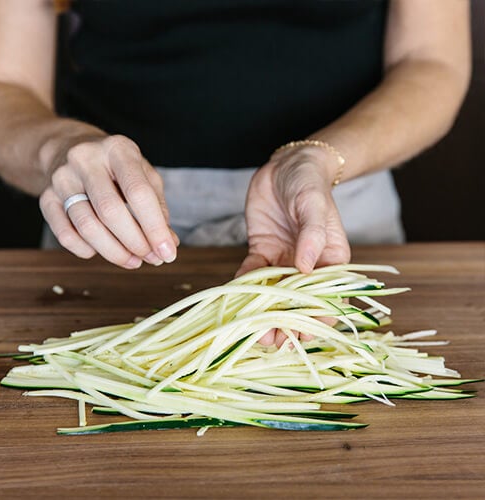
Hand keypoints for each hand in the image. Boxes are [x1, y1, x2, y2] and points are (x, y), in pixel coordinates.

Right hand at [38, 135, 178, 268]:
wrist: (68, 148)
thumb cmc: (114, 167)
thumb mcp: (142, 174)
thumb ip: (156, 207)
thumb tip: (167, 244)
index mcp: (116, 148)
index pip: (138, 192)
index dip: (155, 227)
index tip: (167, 252)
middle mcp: (85, 159)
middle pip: (110, 211)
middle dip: (134, 242)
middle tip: (150, 259)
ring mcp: (61, 178)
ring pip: (87, 226)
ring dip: (114, 251)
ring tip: (132, 261)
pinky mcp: (45, 198)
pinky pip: (65, 234)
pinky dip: (86, 250)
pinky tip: (100, 250)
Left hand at [239, 145, 350, 346]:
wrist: (287, 166)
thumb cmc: (309, 184)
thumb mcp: (313, 206)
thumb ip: (311, 235)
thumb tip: (307, 267)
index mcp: (331, 259)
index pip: (328, 296)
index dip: (317, 318)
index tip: (303, 335)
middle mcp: (308, 265)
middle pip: (298, 302)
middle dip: (286, 323)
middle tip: (272, 341)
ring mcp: (284, 260)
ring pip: (273, 294)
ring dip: (263, 314)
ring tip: (253, 334)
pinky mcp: (262, 252)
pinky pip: (252, 275)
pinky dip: (243, 289)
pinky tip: (235, 303)